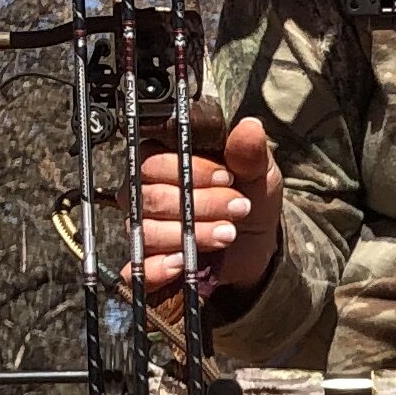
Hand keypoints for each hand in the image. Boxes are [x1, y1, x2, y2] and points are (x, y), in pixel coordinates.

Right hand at [136, 114, 284, 302]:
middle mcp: (145, 193)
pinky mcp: (149, 262)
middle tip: (238, 207)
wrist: (256, 241)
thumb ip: (249, 153)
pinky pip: (138, 267)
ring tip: (228, 233)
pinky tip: (182, 262)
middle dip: (201, 204)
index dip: (193, 170)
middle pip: (153, 197)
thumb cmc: (248, 196)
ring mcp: (144, 227)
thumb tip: (249, 127)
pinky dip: (158, 267)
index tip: (228, 177)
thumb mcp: (256, 173)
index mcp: (163, 162)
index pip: (156, 161)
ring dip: (192, 233)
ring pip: (149, 230)